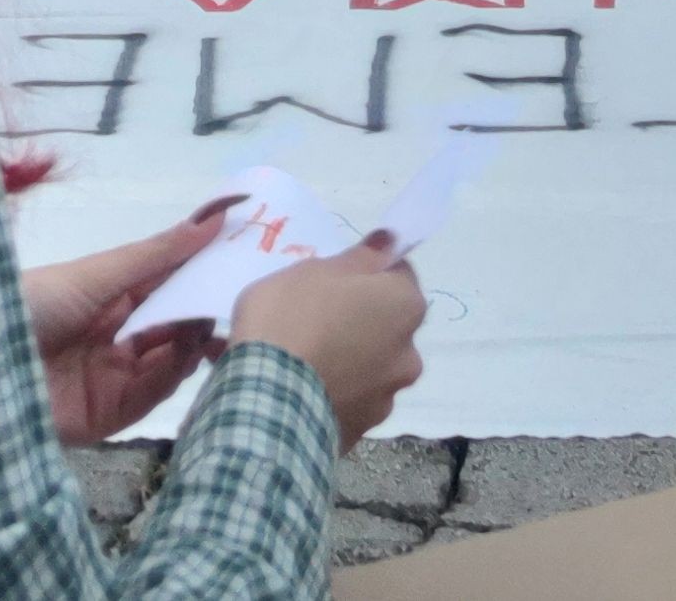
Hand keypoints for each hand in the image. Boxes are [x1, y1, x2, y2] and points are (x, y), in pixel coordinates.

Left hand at [24, 211, 230, 444]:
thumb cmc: (33, 302)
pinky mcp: (105, 416)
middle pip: (174, 329)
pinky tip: (181, 357)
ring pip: (168, 364)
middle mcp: (116, 337)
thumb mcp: (97, 273)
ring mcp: (112, 378)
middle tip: (236, 304)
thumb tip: (216, 217)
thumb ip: (158, 254)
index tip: (246, 261)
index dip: (204, 274)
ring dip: (190, 346)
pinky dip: (169, 377)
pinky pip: (149, 398)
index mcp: (111, 298)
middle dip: (203, 316)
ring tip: (206, 329)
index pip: (169, 286)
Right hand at [227, 239, 427, 443]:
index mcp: (405, 306)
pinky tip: (298, 391)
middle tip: (314, 319)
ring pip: (370, 368)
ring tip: (301, 362)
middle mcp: (408, 354)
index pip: (399, 275)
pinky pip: (347, 402)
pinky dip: (332, 394)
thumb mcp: (315, 270)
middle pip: (388, 326)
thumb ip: (358, 259)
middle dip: (360, 321)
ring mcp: (386, 398)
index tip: (335, 279)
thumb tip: (388, 242)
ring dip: (347, 362)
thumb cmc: (291, 318)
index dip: (367, 273)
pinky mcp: (360, 431)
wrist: (267, 399)